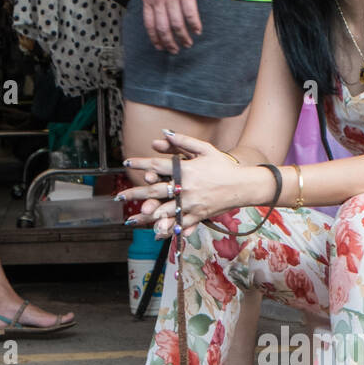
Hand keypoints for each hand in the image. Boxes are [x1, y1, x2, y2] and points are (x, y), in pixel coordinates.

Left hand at [119, 130, 267, 234]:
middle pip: (156, 190)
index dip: (141, 163)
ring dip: (148, 215)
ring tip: (133, 218)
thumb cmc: (224, 165)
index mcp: (186, 170)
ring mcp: (192, 203)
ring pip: (166, 210)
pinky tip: (157, 231)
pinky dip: (169, 228)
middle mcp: (186, 187)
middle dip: (136, 193)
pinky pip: (182, 223)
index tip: (127, 162)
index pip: (158, 166)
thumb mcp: (205, 149)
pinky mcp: (199, 215)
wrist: (243, 185)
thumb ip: (183, 141)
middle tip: (120, 196)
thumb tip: (164, 133)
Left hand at [140, 0, 201, 52]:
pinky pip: (190, 14)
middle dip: (169, 43)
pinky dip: (194, 25)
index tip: (160, 47)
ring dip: (183, 37)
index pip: (150, 24)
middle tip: (175, 50)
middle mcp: (159, 0)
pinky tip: (198, 31)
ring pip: (177, 24)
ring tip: (188, 44)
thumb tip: (154, 9)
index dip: (155, 38)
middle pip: (163, 28)